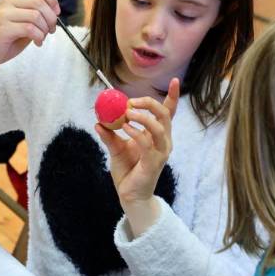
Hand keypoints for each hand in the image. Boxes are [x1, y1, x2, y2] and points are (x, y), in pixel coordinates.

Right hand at [0, 0, 58, 70]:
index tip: (56, 13)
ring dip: (44, 29)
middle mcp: (7, 2)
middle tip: (51, 30)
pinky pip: (30, 29)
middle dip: (51, 18)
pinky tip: (37, 43)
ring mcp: (4, 14)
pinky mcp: (3, 28)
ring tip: (41, 38)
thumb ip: (36, 15)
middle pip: (39, 2)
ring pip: (36, 16)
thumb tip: (55, 12)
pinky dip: (38, 37)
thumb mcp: (23, 23)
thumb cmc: (6, 40)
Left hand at [94, 78, 179, 204]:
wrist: (129, 195)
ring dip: (143, 116)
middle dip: (149, 103)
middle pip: (164, 115)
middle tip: (131, 102)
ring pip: (158, 127)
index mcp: (158, 135)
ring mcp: (161, 153)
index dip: (173, 97)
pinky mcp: (153, 163)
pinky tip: (125, 128)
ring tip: (127, 113)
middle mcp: (164, 142)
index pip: (169, 113)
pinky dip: (136, 132)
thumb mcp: (116, 149)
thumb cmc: (128, 171)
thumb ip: (110, 135)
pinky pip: (147, 143)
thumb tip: (98, 121)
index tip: (176, 81)